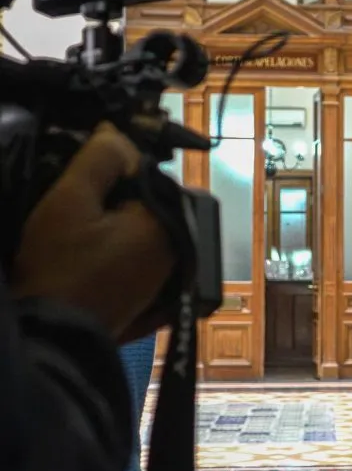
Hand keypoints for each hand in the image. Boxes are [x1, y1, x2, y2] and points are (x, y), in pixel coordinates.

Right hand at [11, 123, 173, 343]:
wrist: (53, 338)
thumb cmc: (59, 269)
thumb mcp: (70, 201)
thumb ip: (101, 160)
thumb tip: (117, 132)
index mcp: (168, 223)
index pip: (146, 175)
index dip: (110, 174)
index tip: (79, 188)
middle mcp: (179, 251)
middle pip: (147, 205)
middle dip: (114, 202)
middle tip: (74, 218)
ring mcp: (168, 279)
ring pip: (142, 233)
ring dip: (115, 228)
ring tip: (77, 241)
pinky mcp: (154, 301)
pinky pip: (139, 261)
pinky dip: (119, 254)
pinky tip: (89, 261)